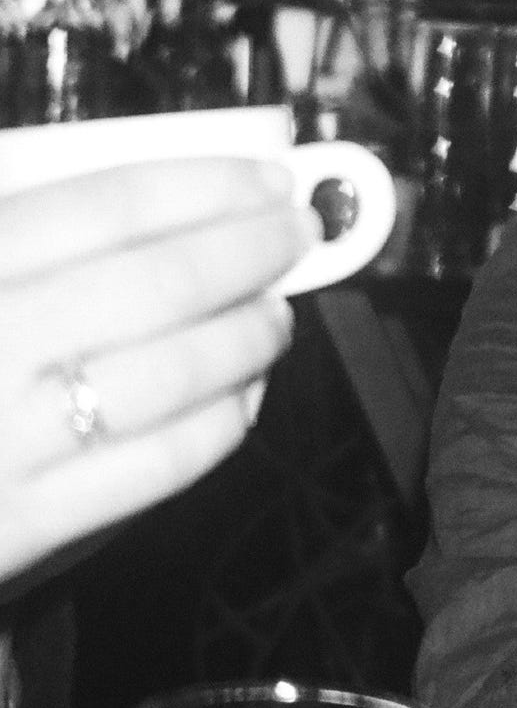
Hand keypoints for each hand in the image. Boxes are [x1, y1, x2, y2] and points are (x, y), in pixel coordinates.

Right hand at [0, 158, 316, 591]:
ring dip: (246, 336)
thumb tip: (150, 195)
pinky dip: (218, 424)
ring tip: (275, 315)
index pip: (101, 205)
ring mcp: (0, 439)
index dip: (201, 186)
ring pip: (166, 373)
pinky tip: (242, 397)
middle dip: (248, 252)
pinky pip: (151, 467)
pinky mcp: (17, 527)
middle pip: (151, 283)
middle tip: (295, 236)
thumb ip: (16, 219)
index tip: (263, 180)